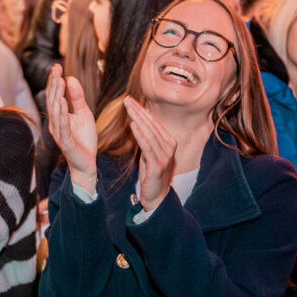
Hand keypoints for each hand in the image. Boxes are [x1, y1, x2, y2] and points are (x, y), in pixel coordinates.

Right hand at [45, 64, 97, 192]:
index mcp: (58, 116)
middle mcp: (55, 123)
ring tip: (60, 81)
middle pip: (52, 100)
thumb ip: (77, 97)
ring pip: (55, 111)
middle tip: (56, 69)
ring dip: (57, 95)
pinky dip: (61, 113)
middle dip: (54, 84)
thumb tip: (71, 78)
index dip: (55, 81)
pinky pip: (62, 125)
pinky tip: (62, 101)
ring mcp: (59, 133)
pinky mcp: (65, 142)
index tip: (56, 66)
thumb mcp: (84, 113)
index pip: (54, 96)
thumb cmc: (84, 139)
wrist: (87, 163)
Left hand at [124, 96, 176, 212]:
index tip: (130, 100)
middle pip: (152, 125)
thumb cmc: (152, 174)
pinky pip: (148, 147)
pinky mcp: (158, 166)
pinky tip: (133, 125)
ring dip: (138, 119)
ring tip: (128, 108)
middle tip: (127, 99)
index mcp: (169, 142)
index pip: (154, 122)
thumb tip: (138, 122)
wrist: (157, 198)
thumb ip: (148, 139)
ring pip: (150, 133)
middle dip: (139, 111)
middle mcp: (170, 146)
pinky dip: (140, 135)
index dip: (142, 110)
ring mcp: (165, 156)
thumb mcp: (150, 153)